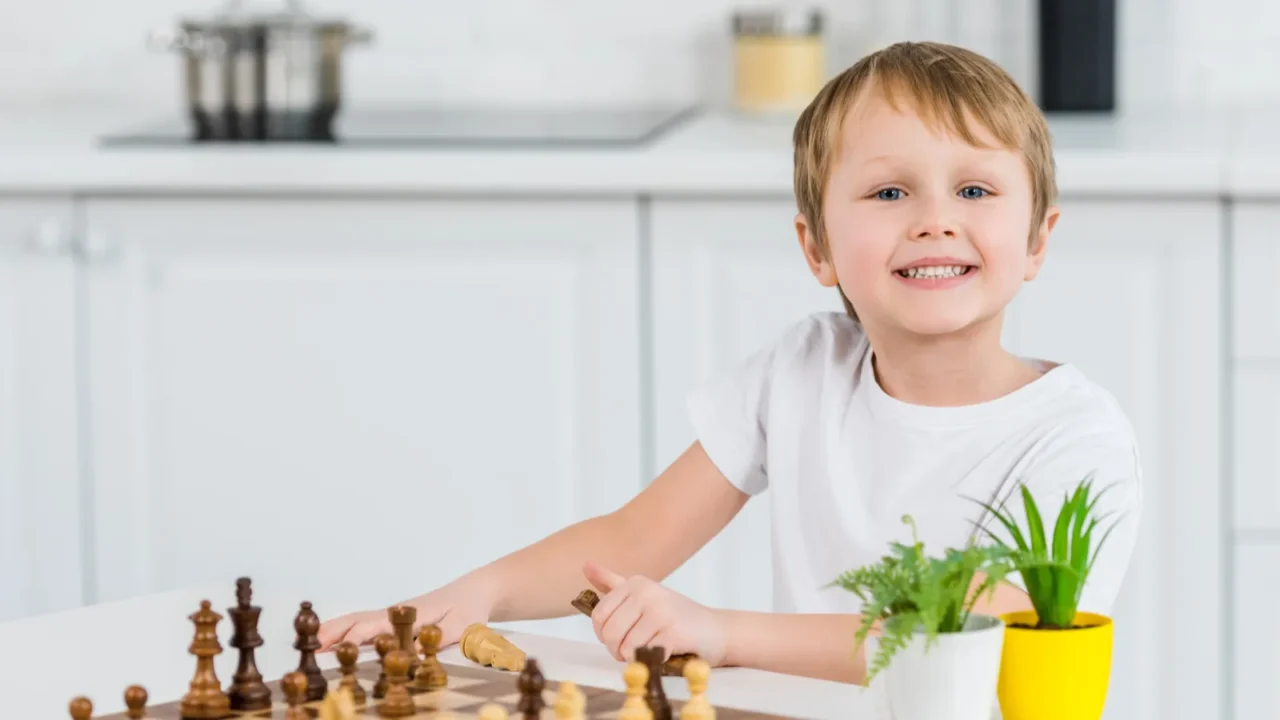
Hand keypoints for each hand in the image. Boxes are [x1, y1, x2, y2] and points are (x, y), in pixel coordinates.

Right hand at [317, 576, 495, 651]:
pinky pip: (363, 625)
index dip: (354, 640)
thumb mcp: (462, 628)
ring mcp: (392, 616)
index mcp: (407, 615)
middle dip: (331, 633)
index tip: (337, 651)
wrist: (475, 591)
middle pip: (356, 620)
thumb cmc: (469, 609)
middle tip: (307, 646)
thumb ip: (438, 640)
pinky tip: (331, 645)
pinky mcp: (394, 621)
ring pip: (356, 621)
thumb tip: (413, 654)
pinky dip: (344, 632)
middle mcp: (394, 613)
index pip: (373, 627)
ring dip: (332, 632)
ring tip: (309, 646)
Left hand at [583, 561, 726, 666]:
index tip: (620, 638)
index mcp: (636, 583)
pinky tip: (665, 654)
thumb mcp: (643, 595)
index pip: (598, 615)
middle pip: (609, 633)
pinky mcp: (673, 632)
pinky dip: (651, 662)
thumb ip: (612, 583)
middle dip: (617, 650)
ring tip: (650, 652)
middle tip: (634, 651)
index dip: (604, 635)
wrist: (716, 631)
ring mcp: (661, 611)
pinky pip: (644, 655)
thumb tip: (585, 565)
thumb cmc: (676, 616)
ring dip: (635, 658)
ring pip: (626, 647)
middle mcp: (647, 592)